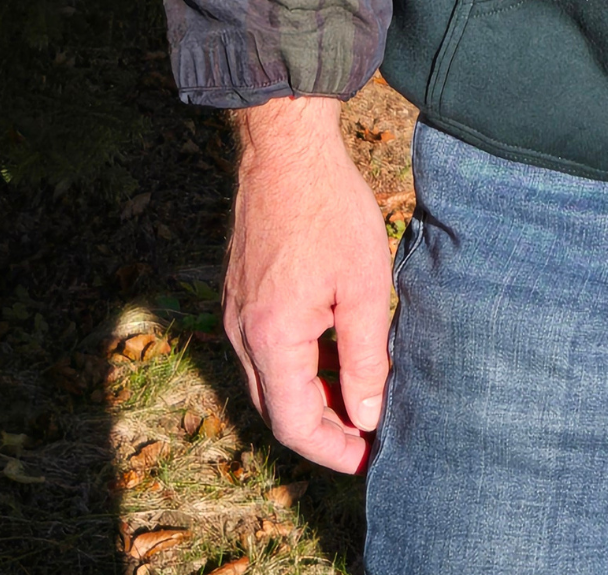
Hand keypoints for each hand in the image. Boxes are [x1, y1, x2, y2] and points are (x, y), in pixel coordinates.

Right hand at [224, 95, 394, 471]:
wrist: (285, 150)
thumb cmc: (330, 210)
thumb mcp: (363, 286)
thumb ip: (365, 358)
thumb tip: (366, 417)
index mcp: (271, 338)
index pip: (296, 424)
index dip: (334, 450)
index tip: (371, 458)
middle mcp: (242, 333)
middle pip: (277, 409)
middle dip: (324, 429)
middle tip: (370, 433)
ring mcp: (236, 313)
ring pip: (270, 380)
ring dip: (312, 395)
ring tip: (361, 394)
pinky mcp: (241, 294)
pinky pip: (264, 349)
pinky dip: (298, 364)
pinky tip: (335, 352)